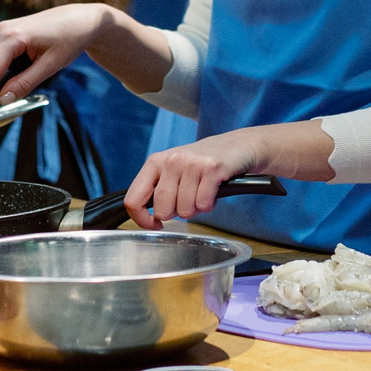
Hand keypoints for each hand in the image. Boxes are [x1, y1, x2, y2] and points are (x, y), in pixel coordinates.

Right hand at [0, 4, 111, 112]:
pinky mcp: (5, 33)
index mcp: (13, 37)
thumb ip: (25, 83)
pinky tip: (10, 78)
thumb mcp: (50, 66)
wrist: (79, 20)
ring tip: (7, 91)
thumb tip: (3, 99)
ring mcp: (2, 30)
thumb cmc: (68, 39)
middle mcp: (2, 31)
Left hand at [124, 129, 276, 229]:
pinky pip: (203, 204)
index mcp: (155, 162)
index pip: (133, 199)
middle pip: (162, 210)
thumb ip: (156, 189)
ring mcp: (191, 163)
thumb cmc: (201, 163)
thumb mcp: (172, 170)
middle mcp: (171, 160)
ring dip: (196, 209)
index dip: (142, 220)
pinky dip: (209, 205)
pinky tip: (213, 191)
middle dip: (177, 213)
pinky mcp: (211, 168)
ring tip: (202, 193)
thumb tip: (144, 217)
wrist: (237, 146)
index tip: (155, 224)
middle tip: (188, 201)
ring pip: (185, 210)